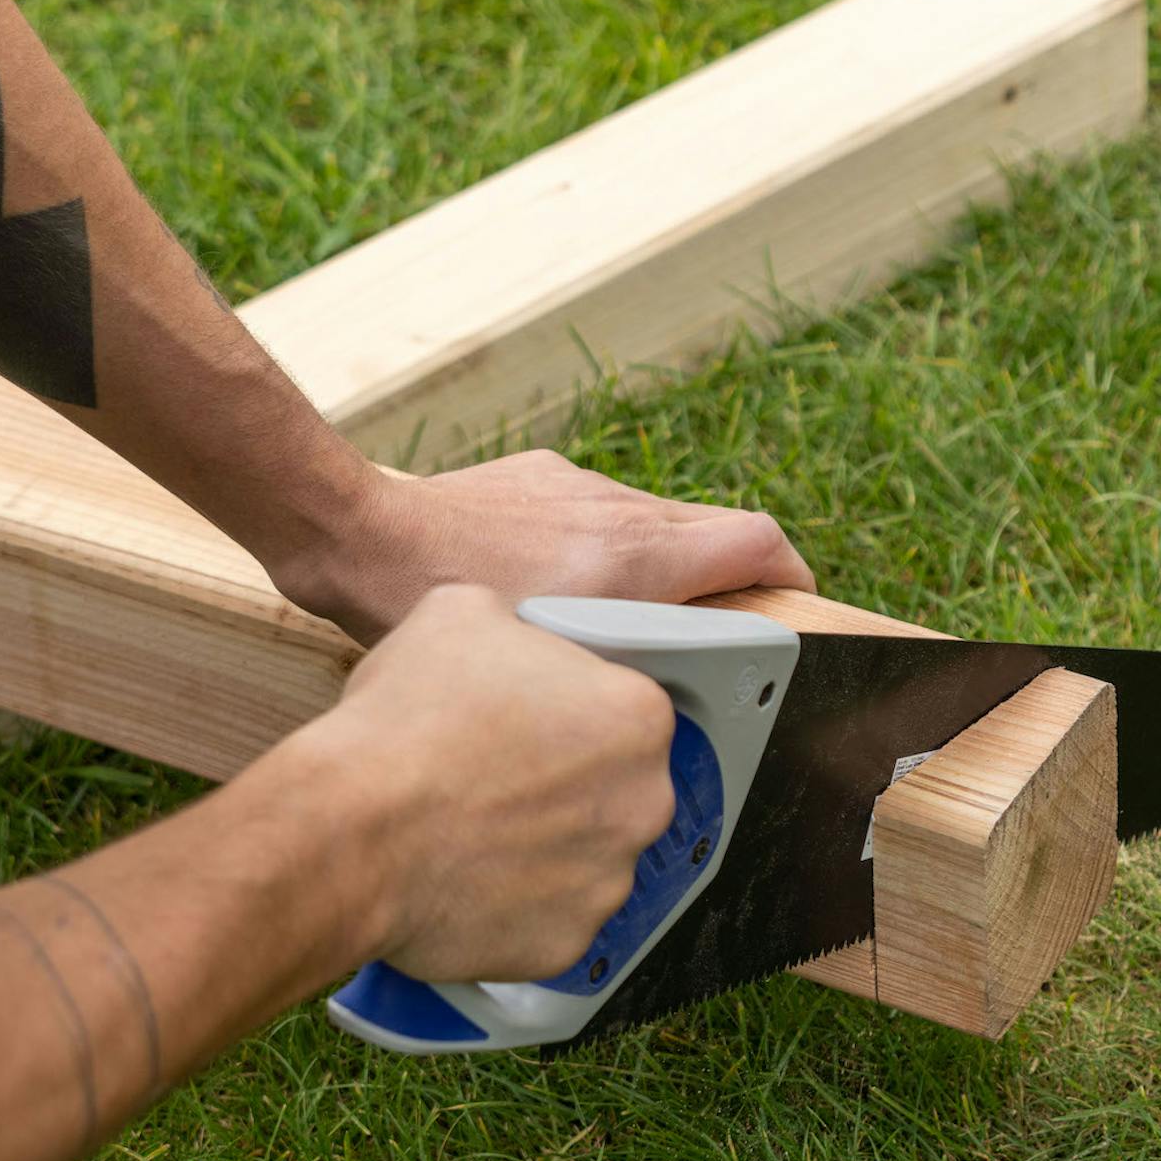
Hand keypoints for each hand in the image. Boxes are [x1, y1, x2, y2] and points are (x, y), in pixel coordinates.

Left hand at [274, 450, 814, 646]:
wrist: (364, 538)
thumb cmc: (441, 608)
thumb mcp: (546, 659)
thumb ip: (620, 659)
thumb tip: (662, 689)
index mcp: (636, 555)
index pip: (756, 542)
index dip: (791, 572)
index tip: (797, 599)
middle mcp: (619, 508)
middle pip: (712, 532)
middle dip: (727, 576)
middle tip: (715, 626)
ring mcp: (579, 483)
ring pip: (655, 522)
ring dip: (659, 563)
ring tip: (621, 616)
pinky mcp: (541, 471)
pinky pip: (599, 508)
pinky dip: (602, 543)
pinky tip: (553, 584)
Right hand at [302, 585, 676, 984]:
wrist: (350, 832)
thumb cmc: (405, 722)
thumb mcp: (461, 613)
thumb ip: (516, 627)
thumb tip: (512, 639)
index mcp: (638, 716)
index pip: (625, 709)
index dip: (571, 712)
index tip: (531, 722)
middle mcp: (645, 801)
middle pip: (617, 788)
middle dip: (567, 784)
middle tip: (499, 777)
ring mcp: (610, 880)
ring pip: (587, 857)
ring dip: (545, 847)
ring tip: (473, 830)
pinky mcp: (568, 944)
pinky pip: (551, 918)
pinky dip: (517, 906)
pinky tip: (468, 879)